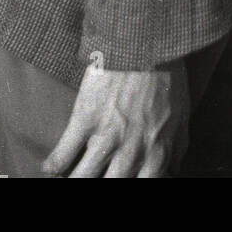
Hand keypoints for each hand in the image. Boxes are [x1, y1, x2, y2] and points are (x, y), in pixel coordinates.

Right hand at [42, 63, 189, 177]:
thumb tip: (171, 170)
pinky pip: (62, 156)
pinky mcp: (85, 119)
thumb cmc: (166, 78)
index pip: (142, 188)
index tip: (115, 182)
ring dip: (74, 180)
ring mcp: (107, 137)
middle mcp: (132, 152)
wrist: (146, 43)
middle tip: (89, 179)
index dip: (127, 188)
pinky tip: (50, 168)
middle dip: (97, 186)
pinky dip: (53, 166)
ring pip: (82, 179)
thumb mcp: (181, 116)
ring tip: (69, 178)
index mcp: (158, 153)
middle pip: (108, 187)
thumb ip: (175, 148)